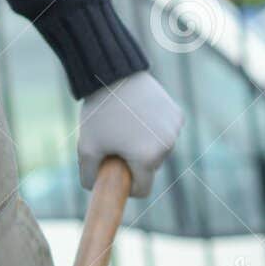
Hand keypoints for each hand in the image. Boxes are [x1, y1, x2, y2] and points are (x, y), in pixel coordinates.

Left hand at [77, 70, 183, 198]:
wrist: (114, 75)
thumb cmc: (99, 114)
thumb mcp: (86, 149)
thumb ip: (89, 176)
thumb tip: (95, 189)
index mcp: (147, 158)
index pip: (142, 190)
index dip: (127, 187)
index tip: (116, 175)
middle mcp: (167, 146)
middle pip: (150, 169)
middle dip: (134, 163)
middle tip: (116, 145)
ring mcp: (174, 129)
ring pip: (158, 151)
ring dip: (144, 146)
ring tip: (126, 128)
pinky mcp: (177, 115)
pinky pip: (165, 134)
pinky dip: (153, 131)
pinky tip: (138, 117)